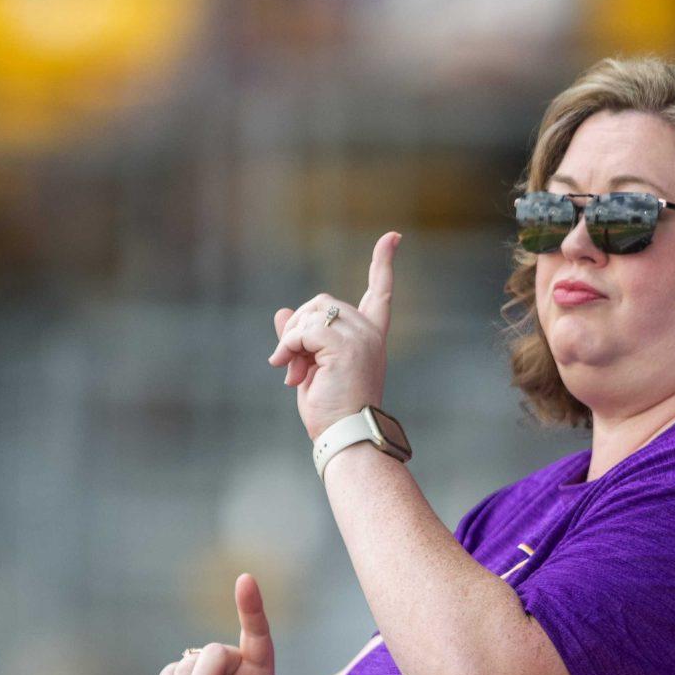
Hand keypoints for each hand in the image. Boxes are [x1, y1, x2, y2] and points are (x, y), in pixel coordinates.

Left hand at [270, 233, 399, 441]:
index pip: (380, 292)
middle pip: (322, 303)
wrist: (345, 437)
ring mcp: (361, 336)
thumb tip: (282, 312)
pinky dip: (290, 346)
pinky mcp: (346, 345)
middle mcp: (369, 332)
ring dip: (291, 340)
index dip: (384, 263)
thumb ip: (300, 340)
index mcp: (370, 337)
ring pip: (312, 313)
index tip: (393, 238)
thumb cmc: (331, 411)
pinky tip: (288, 370)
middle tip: (287, 367)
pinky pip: (305, 329)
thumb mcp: (310, 369)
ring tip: (289, 371)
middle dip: (297, 330)